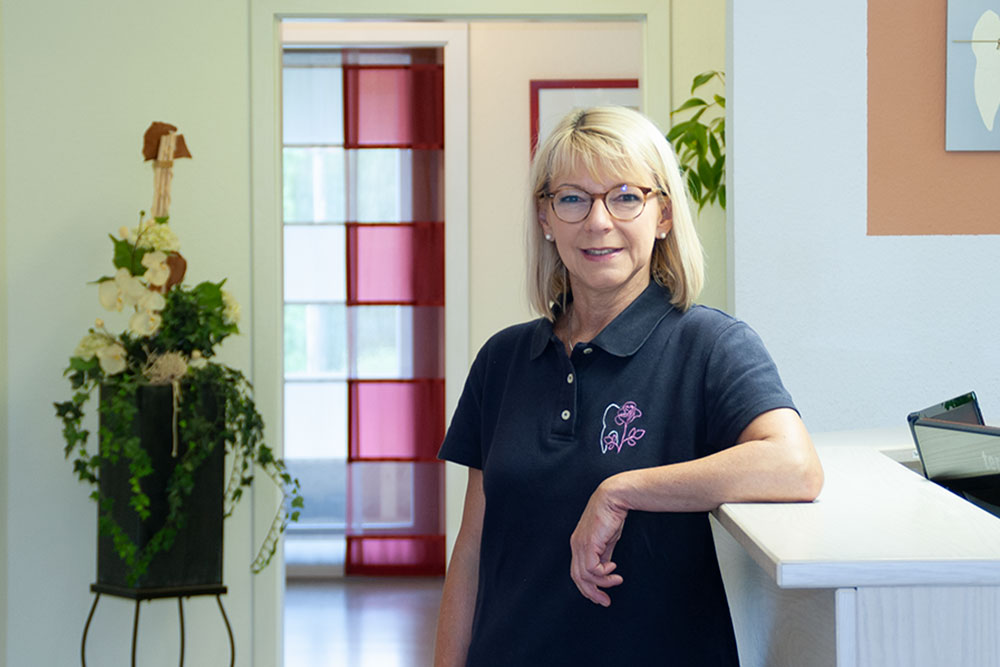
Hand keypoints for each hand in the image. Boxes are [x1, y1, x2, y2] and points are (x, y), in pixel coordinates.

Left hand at [569, 480, 627, 606]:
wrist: (614, 498)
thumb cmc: (612, 516)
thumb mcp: (607, 541)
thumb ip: (604, 555)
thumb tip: (606, 571)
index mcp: (578, 545)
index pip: (577, 572)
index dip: (587, 587)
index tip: (602, 596)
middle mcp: (576, 546)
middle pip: (577, 578)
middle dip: (591, 593)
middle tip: (605, 601)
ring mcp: (580, 544)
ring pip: (585, 575)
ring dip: (602, 583)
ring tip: (617, 579)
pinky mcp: (589, 543)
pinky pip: (592, 568)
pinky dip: (603, 573)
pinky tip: (614, 567)